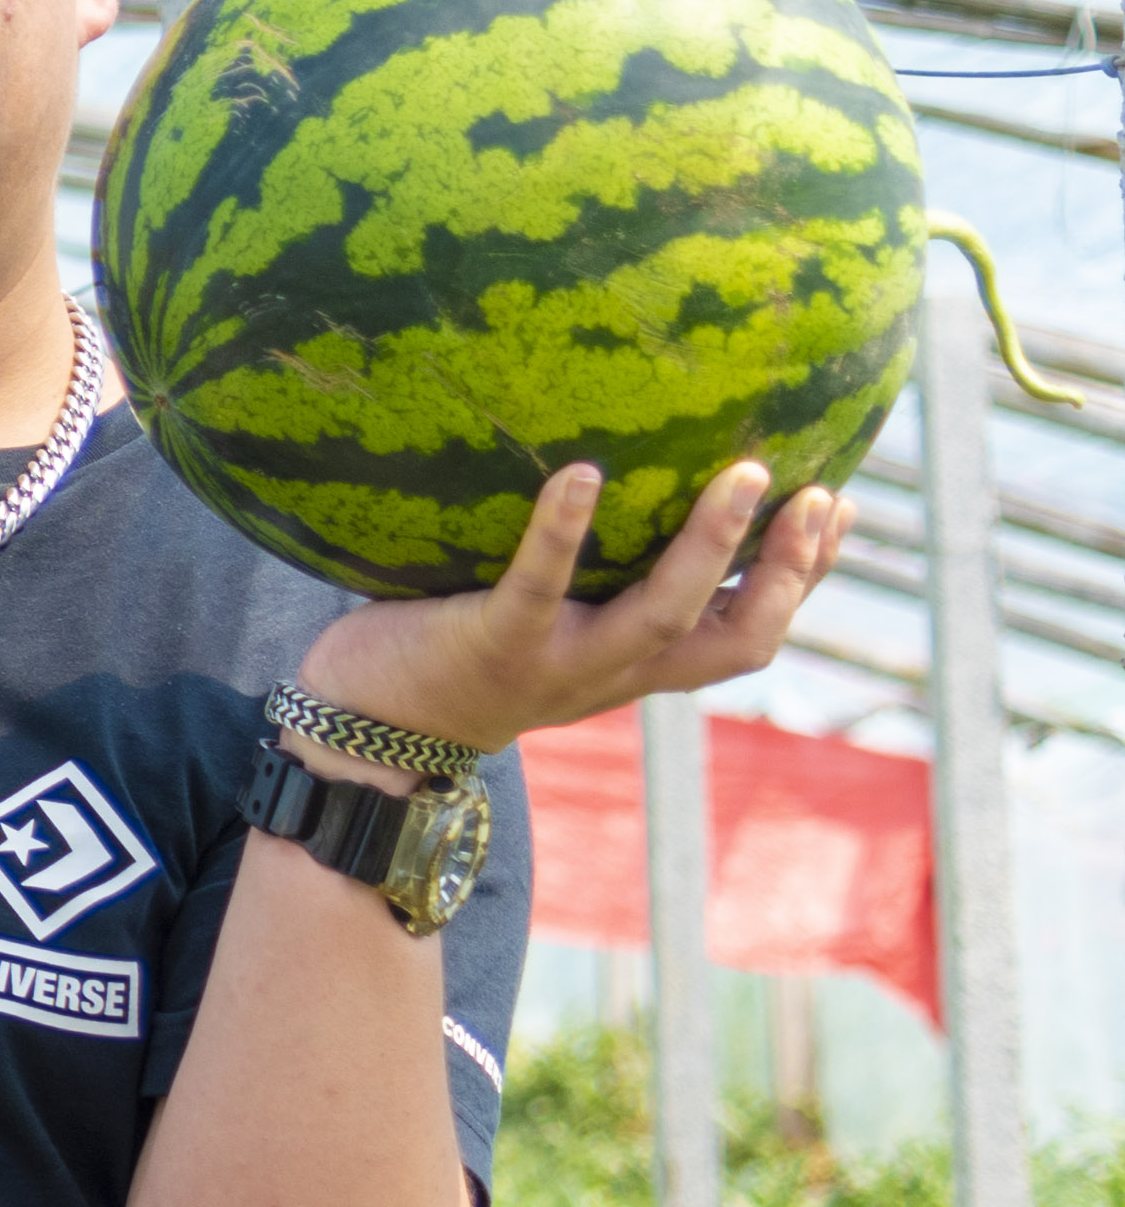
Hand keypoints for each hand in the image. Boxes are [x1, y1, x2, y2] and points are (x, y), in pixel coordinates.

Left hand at [296, 460, 848, 752]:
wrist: (367, 734)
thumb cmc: (460, 656)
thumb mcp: (554, 626)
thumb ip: (601, 579)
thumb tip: (637, 475)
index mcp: (638, 666)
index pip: (748, 631)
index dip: (804, 578)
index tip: (840, 507)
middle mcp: (614, 671)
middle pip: (735, 636)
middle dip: (788, 570)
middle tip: (818, 493)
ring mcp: (559, 661)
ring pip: (661, 613)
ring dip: (709, 545)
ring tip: (741, 473)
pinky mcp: (495, 643)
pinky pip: (538, 584)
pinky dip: (563, 530)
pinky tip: (580, 474)